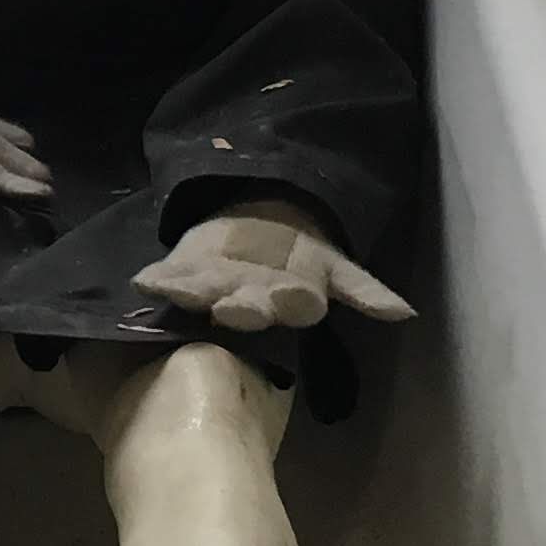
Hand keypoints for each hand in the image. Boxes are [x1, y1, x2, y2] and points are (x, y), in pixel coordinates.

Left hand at [134, 206, 413, 331]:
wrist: (258, 233)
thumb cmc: (297, 258)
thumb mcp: (333, 267)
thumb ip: (364, 290)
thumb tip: (404, 313)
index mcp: (289, 301)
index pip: (296, 306)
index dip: (292, 304)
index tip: (293, 303)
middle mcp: (250, 304)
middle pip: (248, 309)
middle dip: (241, 309)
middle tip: (232, 311)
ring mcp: (213, 290)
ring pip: (206, 296)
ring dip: (191, 297)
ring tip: (176, 294)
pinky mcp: (184, 273)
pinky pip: (169, 279)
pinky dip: (155, 281)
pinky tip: (141, 281)